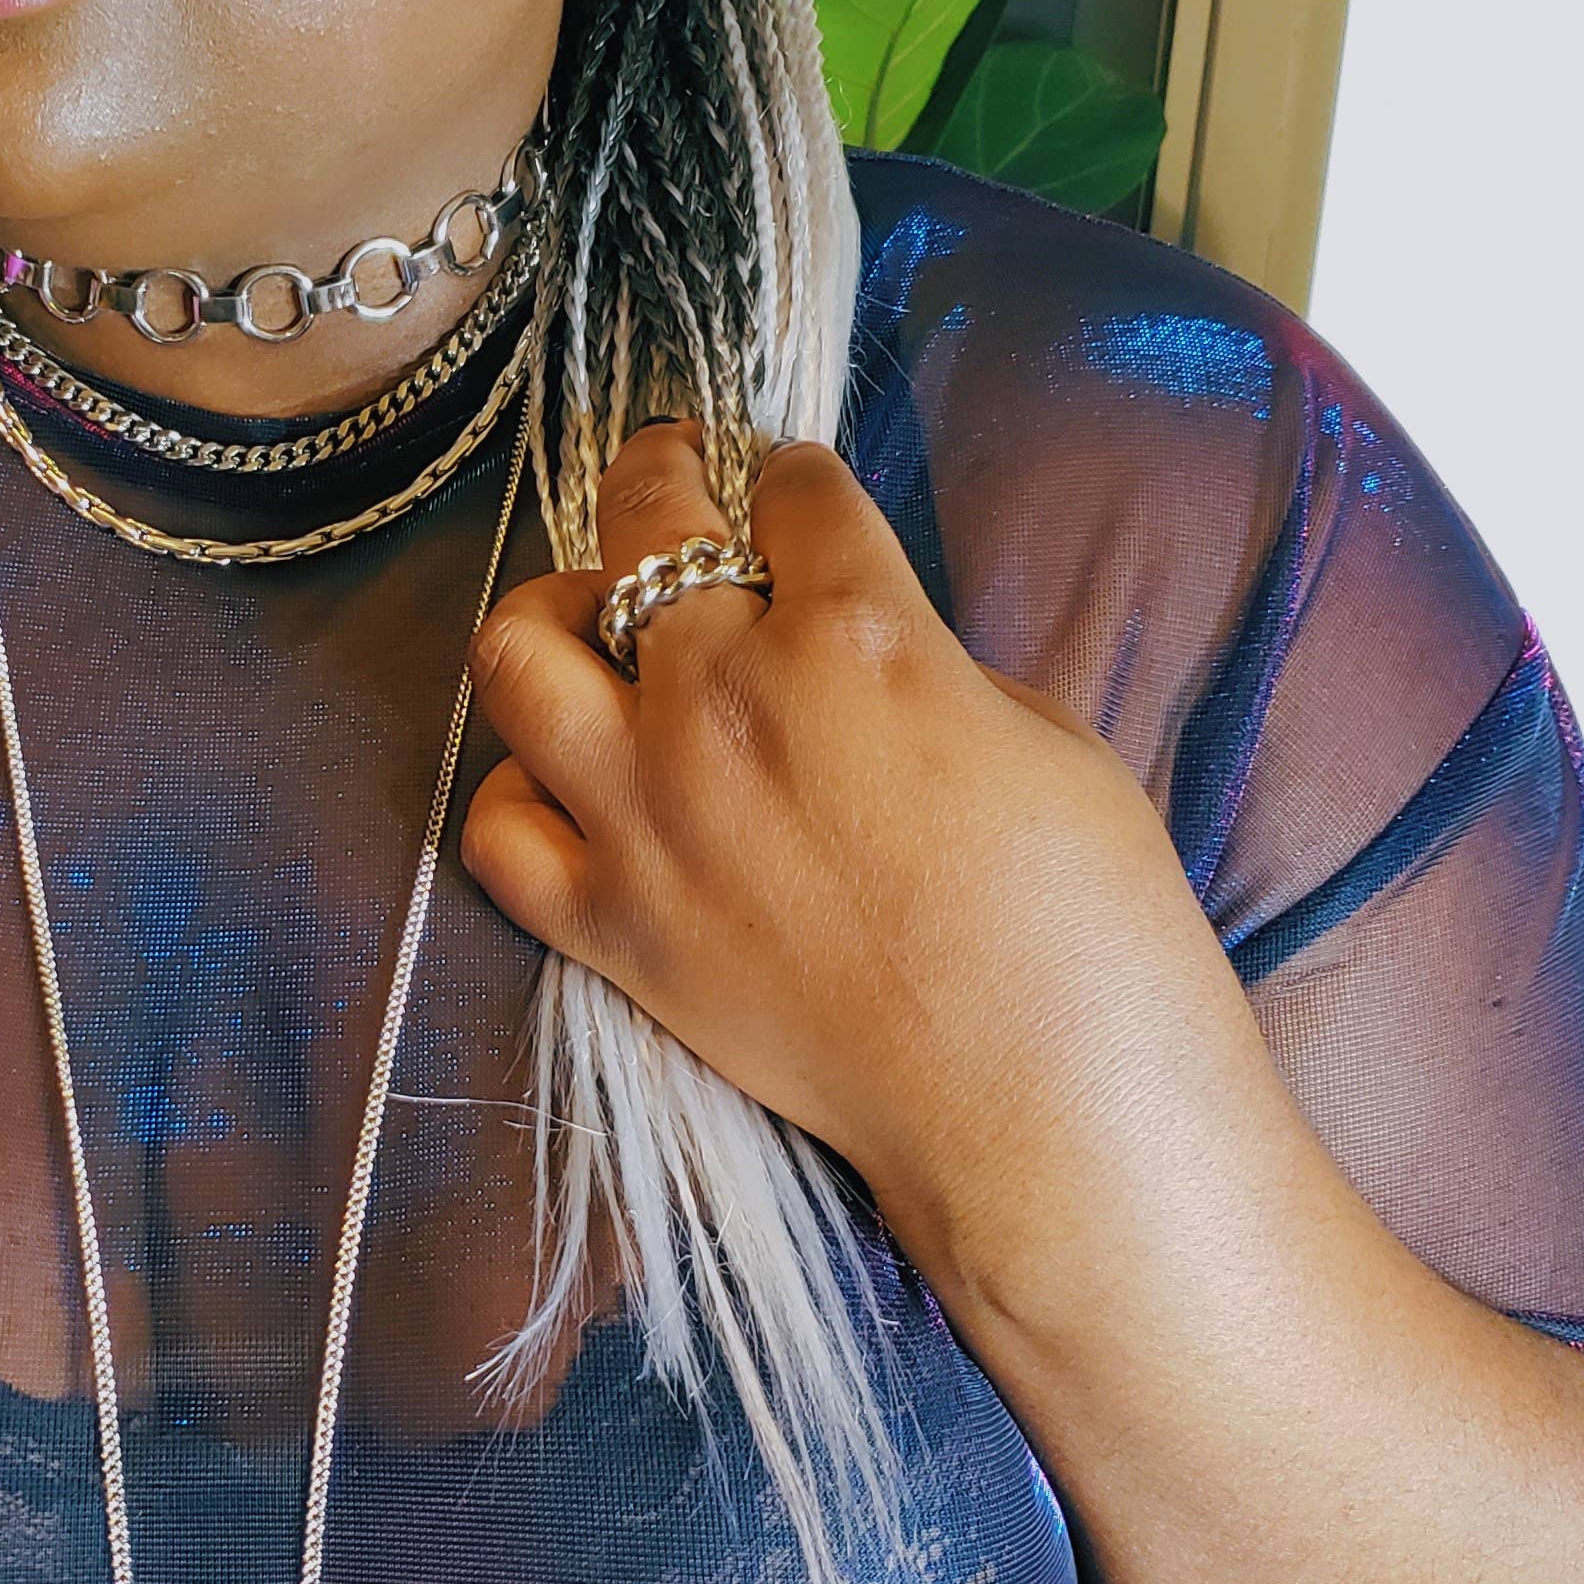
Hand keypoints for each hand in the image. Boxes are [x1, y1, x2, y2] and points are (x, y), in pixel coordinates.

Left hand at [458, 425, 1260, 1300]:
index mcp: (855, 630)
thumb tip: (862, 659)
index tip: (800, 494)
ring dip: (551, 614)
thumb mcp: (1040, 732)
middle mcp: (723, 700)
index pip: (793, 488)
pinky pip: (497, 830)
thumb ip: (923, 667)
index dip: (801, 479)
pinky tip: (573, 789)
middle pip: (640, 527)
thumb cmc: (1086, 921)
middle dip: (660, 478)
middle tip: (673, 480)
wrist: (1044, 1105)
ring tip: (588, 623)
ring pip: (516, 655)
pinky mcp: (611, 927)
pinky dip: (523, 794)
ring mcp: (647, 814)